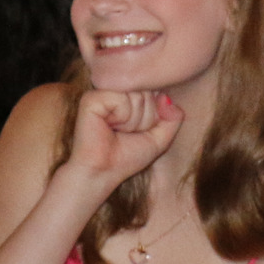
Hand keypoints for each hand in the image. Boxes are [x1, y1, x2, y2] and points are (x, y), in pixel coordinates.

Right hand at [62, 87, 181, 191]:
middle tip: (125, 133)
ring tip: (116, 131)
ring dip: (133, 121)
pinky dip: (121, 117)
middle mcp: (115, 90)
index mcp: (128, 95)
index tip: (137, 132)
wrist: (101, 173)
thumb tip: (168, 98)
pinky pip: (122, 99)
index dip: (153, 116)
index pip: (156, 92)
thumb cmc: (126, 158)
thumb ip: (172, 118)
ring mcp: (102, 92)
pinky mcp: (91, 98)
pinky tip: (108, 126)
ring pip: (137, 95)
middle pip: (148, 93)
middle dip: (144, 119)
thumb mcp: (159, 139)